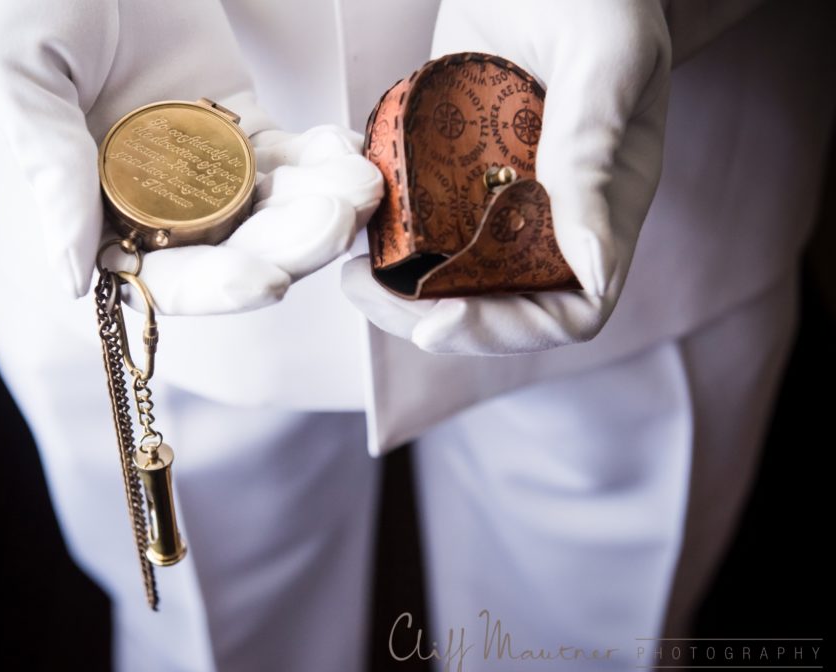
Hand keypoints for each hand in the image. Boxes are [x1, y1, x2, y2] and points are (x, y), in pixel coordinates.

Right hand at [0, 0, 381, 309]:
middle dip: (288, 245)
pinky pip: (289, 155)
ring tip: (359, 187)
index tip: (265, 280)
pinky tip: (346, 153)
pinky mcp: (239, 120)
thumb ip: (51, 172)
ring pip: (270, 209)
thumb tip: (72, 279)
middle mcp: (151, 199)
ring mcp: (200, 162)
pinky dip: (322, 161)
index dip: (213, 287)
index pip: (159, 275)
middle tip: (332, 221)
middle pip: (231, 250)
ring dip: (319, 206)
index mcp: (92, 206)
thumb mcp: (22, 77)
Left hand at [341, 0, 671, 353]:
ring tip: (348, 267)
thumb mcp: (604, 56)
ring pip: (452, 270)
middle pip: (498, 302)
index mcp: (606, 206)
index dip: (508, 331)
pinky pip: (422, 215)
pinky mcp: (455, 162)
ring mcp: (499, 190)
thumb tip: (590, 267)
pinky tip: (353, 214)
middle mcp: (552, 213)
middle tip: (361, 290)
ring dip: (399, 282)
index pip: (570, 308)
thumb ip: (592, 151)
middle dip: (430, 314)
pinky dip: (386, 227)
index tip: (438, 320)